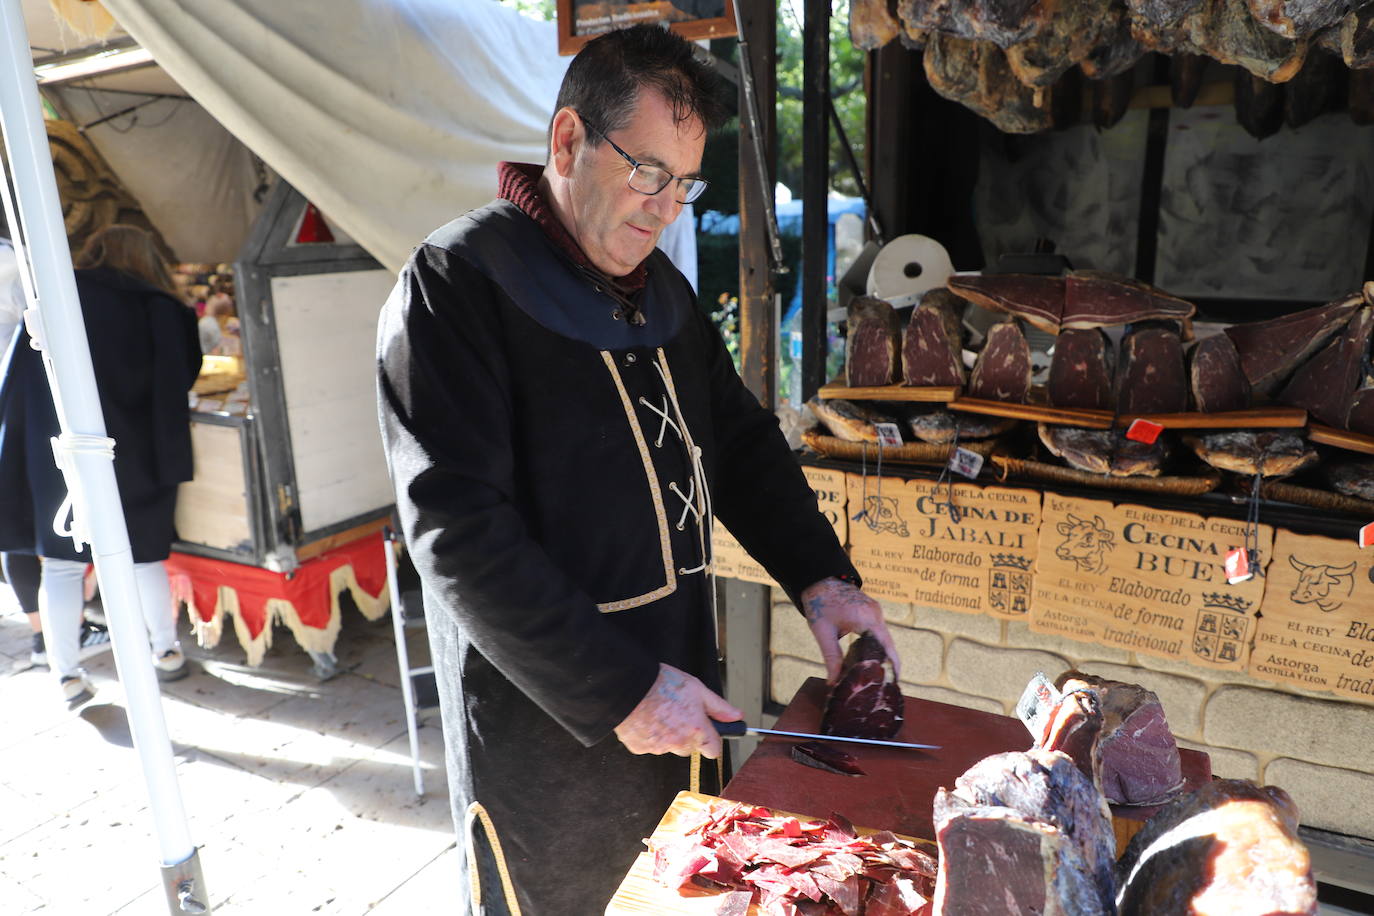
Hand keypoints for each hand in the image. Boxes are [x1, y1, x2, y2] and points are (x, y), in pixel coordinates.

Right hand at [614, 663, 742, 758]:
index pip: (714, 750)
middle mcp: (679, 743)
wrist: (628, 685)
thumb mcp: (697, 688)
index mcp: (696, 730)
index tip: (708, 731)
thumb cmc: (662, 683)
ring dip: (667, 735)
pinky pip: (649, 745)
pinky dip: (649, 735)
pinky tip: (645, 718)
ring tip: (659, 711)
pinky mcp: (639, 748)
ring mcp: (658, 748)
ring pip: (669, 746)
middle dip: (687, 735)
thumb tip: (737, 717)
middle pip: (690, 748)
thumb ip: (719, 707)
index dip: (712, 739)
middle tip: (678, 713)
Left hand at [799, 577, 900, 682]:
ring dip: (882, 655)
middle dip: (888, 664)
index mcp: (867, 619)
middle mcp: (876, 614)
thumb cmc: (819, 604)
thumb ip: (831, 658)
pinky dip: (877, 645)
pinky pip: (879, 631)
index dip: (893, 665)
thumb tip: (833, 682)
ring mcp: (875, 610)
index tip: (895, 682)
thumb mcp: (823, 633)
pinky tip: (872, 660)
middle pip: (888, 644)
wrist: (818, 580)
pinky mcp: (872, 610)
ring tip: (879, 677)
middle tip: (885, 685)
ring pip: (884, 638)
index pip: (887, 646)